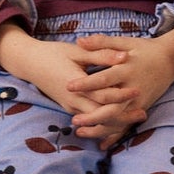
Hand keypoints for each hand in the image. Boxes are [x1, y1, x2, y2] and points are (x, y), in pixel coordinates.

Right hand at [0, 24, 148, 145]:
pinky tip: (119, 121)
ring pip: (97, 120)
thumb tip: (124, 56)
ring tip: (136, 116)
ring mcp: (71, 106)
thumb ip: (101, 54)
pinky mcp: (71, 108)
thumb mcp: (77, 51)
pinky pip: (91, 119)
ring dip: (116, 121)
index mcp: (75, 84)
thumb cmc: (54, 53)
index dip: (120, 95)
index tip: (138, 90)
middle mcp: (73, 100)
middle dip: (123, 115)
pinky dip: (106, 122)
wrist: (30, 64)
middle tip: (143, 112)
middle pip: (101, 114)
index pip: (101, 96)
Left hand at [67, 28, 173, 137]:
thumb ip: (102, 43)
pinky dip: (115, 136)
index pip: (104, 79)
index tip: (69, 87)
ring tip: (79, 131)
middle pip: (112, 107)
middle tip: (74, 121)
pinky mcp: (142, 108)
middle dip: (93, 116)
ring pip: (118, 120)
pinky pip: (127, 125)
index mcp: (127, 70)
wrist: (170, 60)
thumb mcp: (124, 42)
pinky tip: (101, 145)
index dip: (87, 83)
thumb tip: (79, 40)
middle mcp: (133, 88)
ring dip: (99, 129)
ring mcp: (139, 101)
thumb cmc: (144, 49)